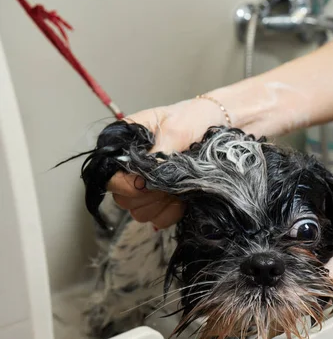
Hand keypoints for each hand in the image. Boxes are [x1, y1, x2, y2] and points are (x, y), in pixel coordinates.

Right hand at [107, 97, 226, 228]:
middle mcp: (129, 168)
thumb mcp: (176, 128)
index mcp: (124, 145)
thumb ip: (160, 150)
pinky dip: (171, 213)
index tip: (148, 182)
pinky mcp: (162, 200)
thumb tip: (149, 174)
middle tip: (171, 184)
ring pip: (139, 212)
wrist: (216, 123)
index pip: (109, 175)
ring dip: (160, 205)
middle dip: (148, 196)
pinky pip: (157, 219)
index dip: (126, 184)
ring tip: (179, 189)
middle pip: (122, 199)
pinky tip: (183, 200)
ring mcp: (145, 187)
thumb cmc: (192, 119)